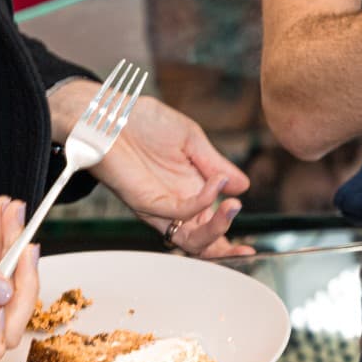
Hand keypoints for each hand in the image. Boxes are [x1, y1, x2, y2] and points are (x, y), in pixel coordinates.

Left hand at [64, 89, 253, 258]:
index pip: (208, 227)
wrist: (111, 113)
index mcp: (188, 191)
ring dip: (215, 228)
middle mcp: (174, 205)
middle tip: (238, 213)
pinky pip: (177, 212)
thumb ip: (215, 164)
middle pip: (200, 242)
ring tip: (233, 205)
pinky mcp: (144, 200)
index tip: (250, 247)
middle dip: (224, 242)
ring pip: (188, 238)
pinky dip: (201, 202)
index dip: (227, 243)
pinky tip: (216, 183)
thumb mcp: (192, 140)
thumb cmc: (144, 122)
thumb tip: (243, 185)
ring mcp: (159, 206)